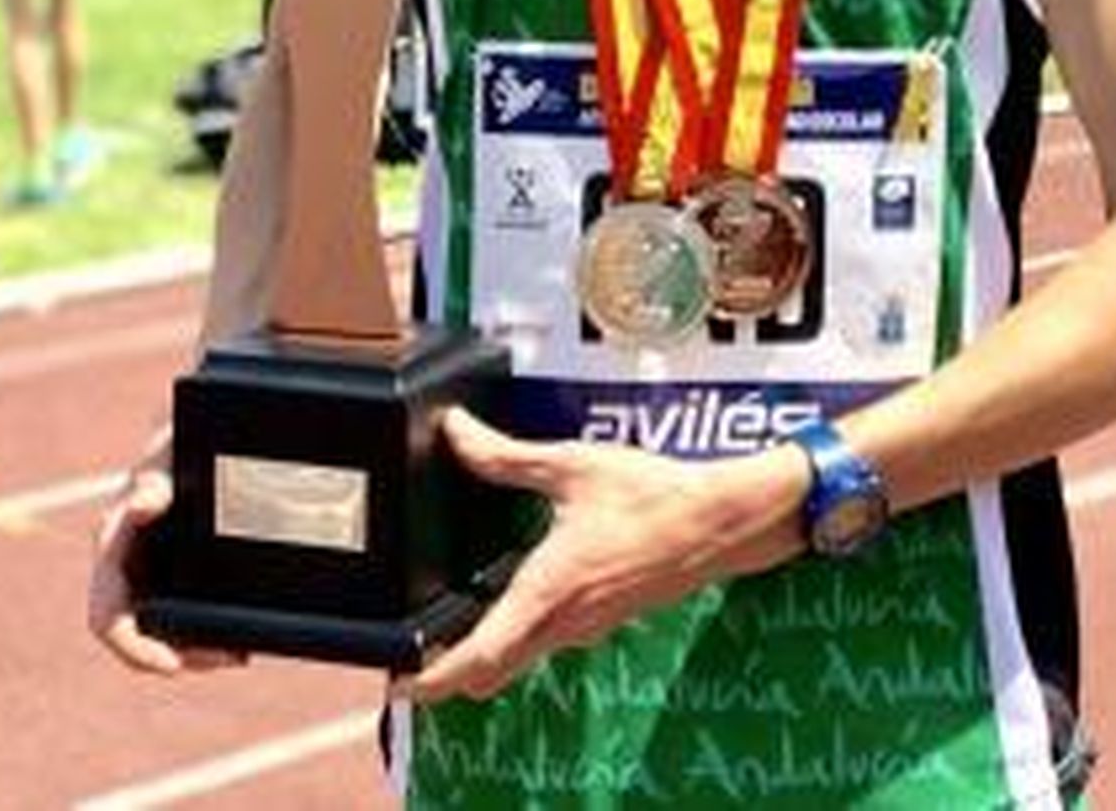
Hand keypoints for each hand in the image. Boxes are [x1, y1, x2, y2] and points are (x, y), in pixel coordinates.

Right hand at [88, 453, 246, 675]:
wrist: (201, 434)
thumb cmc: (180, 440)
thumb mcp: (169, 455)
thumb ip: (154, 479)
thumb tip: (140, 505)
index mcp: (113, 545)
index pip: (108, 617)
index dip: (135, 649)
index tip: (172, 663)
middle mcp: (126, 566)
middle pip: (141, 638)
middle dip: (181, 656)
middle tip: (230, 656)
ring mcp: (149, 572)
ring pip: (164, 633)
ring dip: (197, 650)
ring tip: (239, 650)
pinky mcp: (174, 573)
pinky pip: (183, 616)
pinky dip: (207, 632)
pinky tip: (238, 635)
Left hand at [410, 407, 803, 704]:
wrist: (718, 522)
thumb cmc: (651, 495)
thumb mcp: (571, 465)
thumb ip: (505, 455)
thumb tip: (455, 433)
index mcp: (547, 591)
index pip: (478, 658)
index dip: (431, 678)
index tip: (397, 682)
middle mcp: (563, 622)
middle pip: (490, 674)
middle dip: (445, 676)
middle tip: (408, 660)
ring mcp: (585, 626)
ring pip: (518, 660)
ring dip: (480, 656)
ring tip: (444, 629)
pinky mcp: (601, 618)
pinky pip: (545, 642)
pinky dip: (514, 636)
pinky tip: (506, 598)